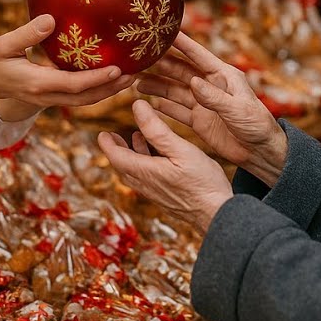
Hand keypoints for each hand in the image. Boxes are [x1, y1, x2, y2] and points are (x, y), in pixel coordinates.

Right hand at [0, 15, 134, 109]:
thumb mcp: (4, 44)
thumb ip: (28, 34)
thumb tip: (52, 20)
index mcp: (38, 83)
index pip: (74, 84)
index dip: (98, 79)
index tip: (118, 69)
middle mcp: (46, 96)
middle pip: (86, 98)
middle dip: (112, 90)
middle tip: (135, 76)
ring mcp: (49, 99)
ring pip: (84, 100)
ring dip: (107, 92)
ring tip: (129, 78)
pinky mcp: (50, 97)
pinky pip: (77, 96)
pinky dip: (95, 89)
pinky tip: (108, 77)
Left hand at [97, 100, 232, 232]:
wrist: (217, 214)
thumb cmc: (202, 181)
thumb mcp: (180, 149)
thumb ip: (157, 129)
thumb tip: (137, 106)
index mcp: (145, 172)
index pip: (116, 157)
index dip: (107, 144)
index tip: (102, 134)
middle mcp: (146, 185)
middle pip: (123, 166)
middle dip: (116, 150)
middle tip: (112, 137)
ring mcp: (156, 193)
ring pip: (135, 173)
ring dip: (131, 155)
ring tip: (135, 139)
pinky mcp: (166, 198)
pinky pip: (147, 179)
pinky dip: (144, 163)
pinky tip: (157, 156)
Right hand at [138, 32, 287, 185]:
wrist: (261, 152)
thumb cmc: (257, 125)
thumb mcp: (237, 109)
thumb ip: (214, 97)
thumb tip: (193, 81)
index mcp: (223, 76)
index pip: (198, 55)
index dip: (181, 43)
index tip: (162, 32)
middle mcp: (211, 86)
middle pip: (181, 71)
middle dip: (161, 65)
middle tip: (139, 60)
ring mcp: (203, 103)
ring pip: (175, 90)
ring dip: (157, 85)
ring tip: (136, 82)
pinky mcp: (199, 120)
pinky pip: (177, 111)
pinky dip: (163, 106)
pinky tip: (149, 103)